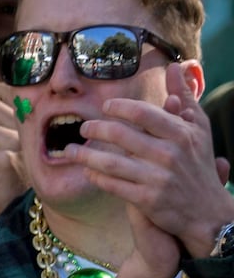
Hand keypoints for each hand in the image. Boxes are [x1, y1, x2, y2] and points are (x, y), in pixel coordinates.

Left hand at [77, 62, 233, 255]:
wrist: (207, 211)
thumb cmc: (198, 164)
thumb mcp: (199, 128)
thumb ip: (184, 98)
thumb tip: (176, 66)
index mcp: (181, 134)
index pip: (144, 114)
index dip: (119, 108)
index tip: (104, 107)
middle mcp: (170, 154)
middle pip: (122, 136)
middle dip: (95, 130)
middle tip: (83, 128)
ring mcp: (158, 178)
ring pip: (112, 163)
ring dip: (85, 156)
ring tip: (70, 150)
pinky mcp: (147, 200)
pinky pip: (113, 185)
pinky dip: (96, 177)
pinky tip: (88, 172)